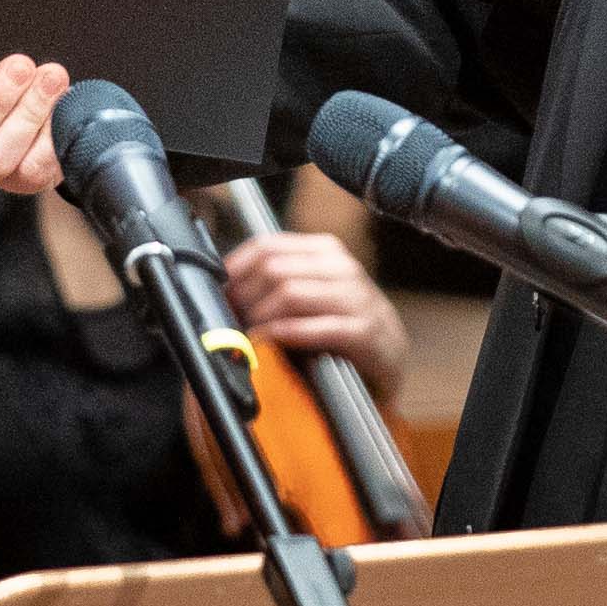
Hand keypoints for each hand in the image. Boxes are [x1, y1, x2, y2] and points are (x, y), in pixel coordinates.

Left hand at [220, 227, 406, 400]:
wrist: (388, 360)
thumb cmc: (340, 330)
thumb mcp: (308, 297)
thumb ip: (275, 285)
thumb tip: (224, 287)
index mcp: (325, 251)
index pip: (267, 245)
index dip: (235, 270)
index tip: (218, 293)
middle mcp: (342, 267)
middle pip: (274, 268)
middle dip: (244, 297)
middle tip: (230, 319)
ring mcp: (357, 298)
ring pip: (290, 292)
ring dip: (260, 316)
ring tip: (246, 334)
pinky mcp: (365, 331)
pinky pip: (316, 327)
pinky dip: (284, 334)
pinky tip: (268, 344)